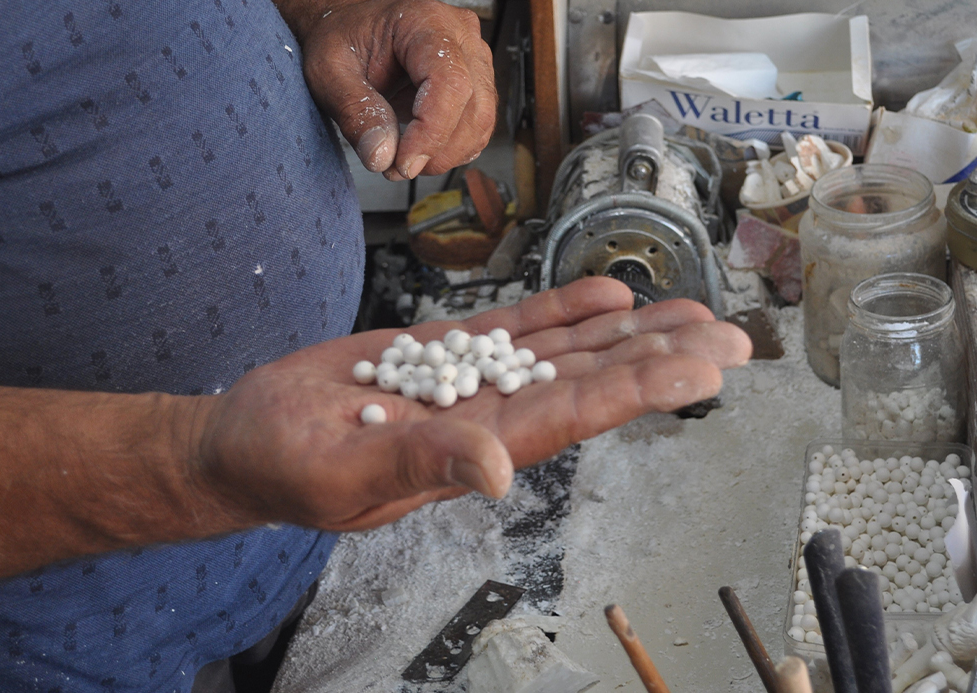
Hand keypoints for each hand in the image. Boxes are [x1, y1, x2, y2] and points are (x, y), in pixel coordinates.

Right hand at [195, 278, 751, 531]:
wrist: (245, 437)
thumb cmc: (284, 467)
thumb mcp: (344, 471)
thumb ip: (419, 463)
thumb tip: (494, 470)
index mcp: (474, 448)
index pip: (574, 413)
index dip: (640, 389)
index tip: (701, 370)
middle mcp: (489, 413)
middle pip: (591, 379)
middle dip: (661, 358)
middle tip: (731, 338)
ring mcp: (472, 379)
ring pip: (565, 349)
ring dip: (628, 331)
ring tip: (691, 312)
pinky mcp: (443, 350)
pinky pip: (515, 325)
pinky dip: (562, 308)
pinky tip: (607, 296)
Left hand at [288, 0, 495, 179]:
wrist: (348, 28)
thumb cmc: (341, 37)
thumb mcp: (329, 70)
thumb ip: (354, 110)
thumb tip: (382, 155)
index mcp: (426, 22)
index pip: (450, 82)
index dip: (431, 132)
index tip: (403, 163)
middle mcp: (460, 36)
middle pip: (474, 108)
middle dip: (437, 151)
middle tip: (396, 167)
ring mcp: (473, 59)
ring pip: (480, 122)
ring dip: (444, 154)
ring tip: (401, 157)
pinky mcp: (474, 82)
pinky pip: (476, 126)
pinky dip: (449, 148)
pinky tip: (417, 143)